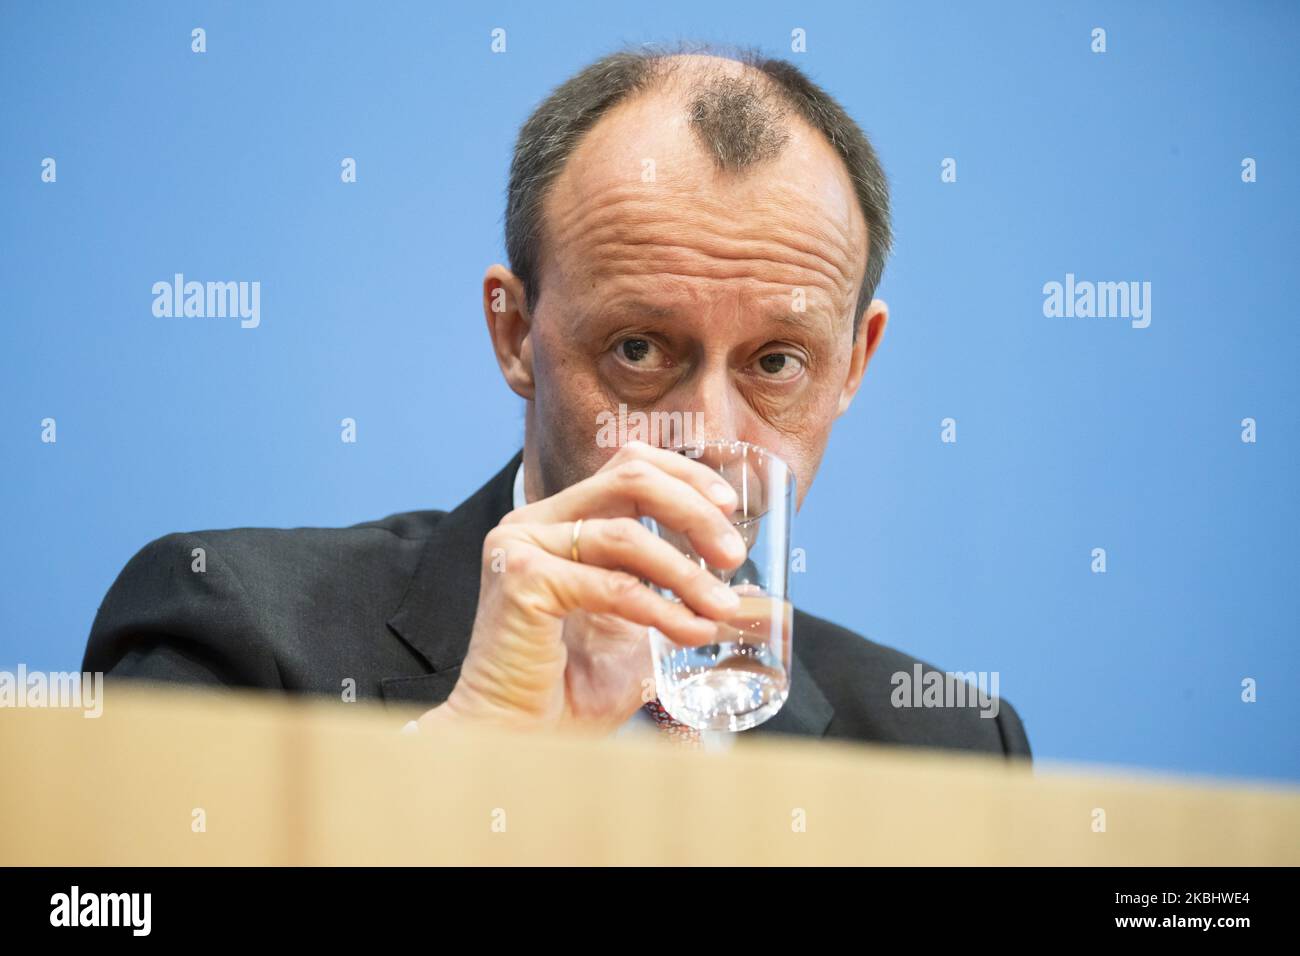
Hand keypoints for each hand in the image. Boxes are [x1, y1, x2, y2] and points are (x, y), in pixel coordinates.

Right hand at [416, 442, 745, 735]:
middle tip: (732, 555)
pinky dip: (659, 607)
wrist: (517, 742)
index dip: (685, 475)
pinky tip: (689, 631)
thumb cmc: (568, 694)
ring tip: (721, 609)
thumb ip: (676, 602)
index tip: (730, 508)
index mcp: (559, 522)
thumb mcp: (636, 634)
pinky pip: (611, 584)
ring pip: (625, 534)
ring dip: (686, 573)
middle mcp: (534, 521)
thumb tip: (748, 594)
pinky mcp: (520, 580)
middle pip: (630, 477)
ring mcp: (521, 545)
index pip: (629, 467)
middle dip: (693, 510)